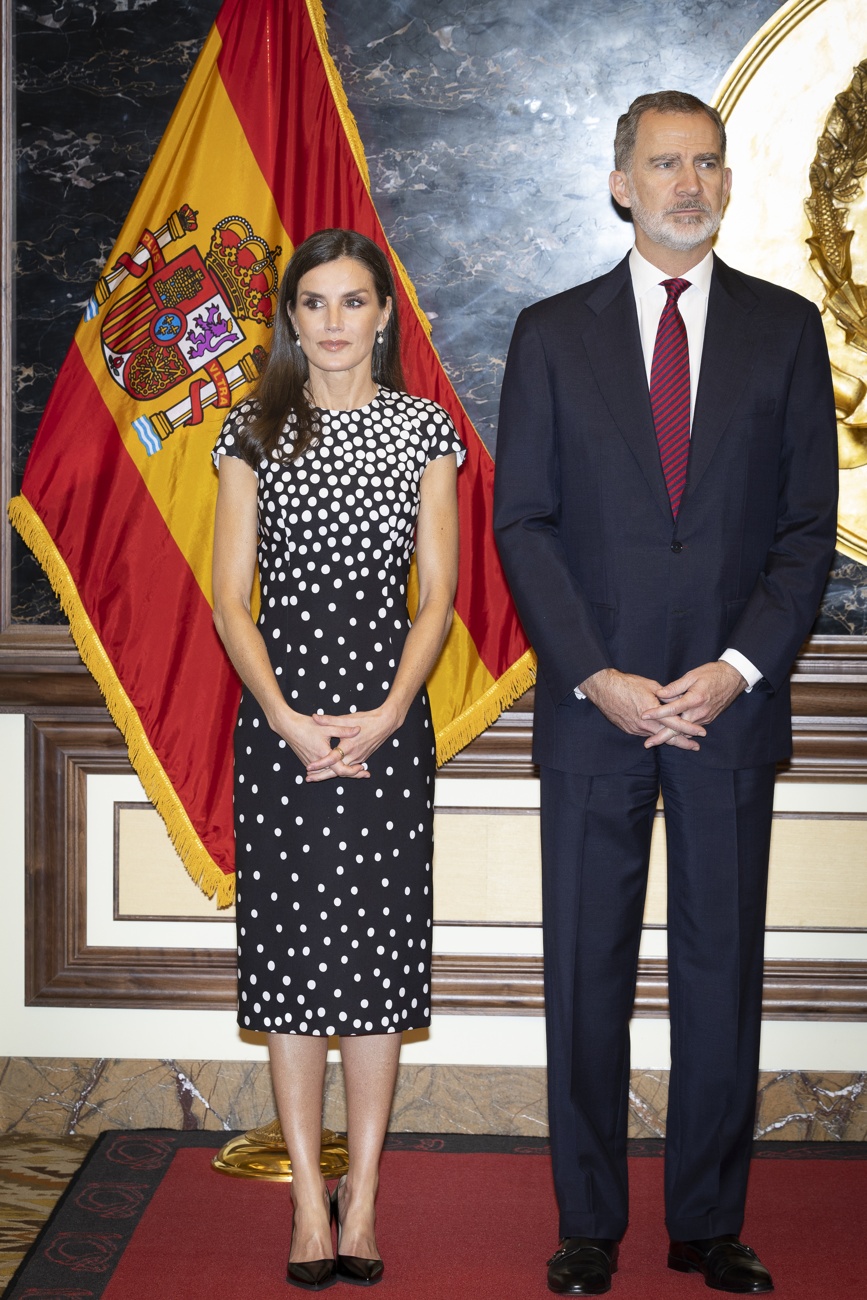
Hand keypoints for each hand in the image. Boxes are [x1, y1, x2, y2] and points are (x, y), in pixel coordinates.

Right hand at [272, 710, 362, 778]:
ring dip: (343, 772)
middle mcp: (317, 762)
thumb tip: (358, 729)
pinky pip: (322, 769)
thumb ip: (343, 730)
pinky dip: (332, 769)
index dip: (353, 770)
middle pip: (337, 774)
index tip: (362, 768)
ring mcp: (311, 764)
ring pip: (329, 772)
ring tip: (357, 771)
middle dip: (352, 774)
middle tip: (365, 774)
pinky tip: (341, 766)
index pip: (340, 769)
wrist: (288, 727)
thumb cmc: (306, 725)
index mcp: (324, 754)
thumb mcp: (327, 727)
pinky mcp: (307, 762)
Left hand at [305, 703, 401, 780]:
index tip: (308, 767)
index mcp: (348, 745)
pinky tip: (330, 771)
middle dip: (321, 776)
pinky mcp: (362, 758)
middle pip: (336, 771)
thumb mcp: (347, 718)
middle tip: (308, 779)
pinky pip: (349, 768)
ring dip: (329, 774)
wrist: (385, 723)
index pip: (331, 759)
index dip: (319, 764)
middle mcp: (354, 755)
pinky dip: (339, 771)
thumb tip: (314, 717)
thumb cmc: (367, 719)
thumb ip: (330, 719)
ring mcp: (359, 758)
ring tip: (315, 777)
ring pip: (343, 771)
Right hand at [580, 668, 704, 749]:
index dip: (690, 728)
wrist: (604, 689)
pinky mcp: (629, 729)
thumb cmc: (627, 684)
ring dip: (669, 739)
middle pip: (668, 736)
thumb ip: (665, 695)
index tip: (702, 732)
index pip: (676, 723)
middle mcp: (645, 724)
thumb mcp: (650, 686)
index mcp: (653, 711)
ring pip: (657, 736)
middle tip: (695, 746)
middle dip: (683, 742)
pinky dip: (656, 734)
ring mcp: (636, 729)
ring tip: (683, 741)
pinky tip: (662, 734)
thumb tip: (676, 700)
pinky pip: (646, 734)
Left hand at [640, 660, 745, 748]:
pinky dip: (681, 731)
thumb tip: (659, 694)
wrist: (734, 678)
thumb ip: (675, 686)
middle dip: (662, 737)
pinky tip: (670, 731)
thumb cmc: (712, 674)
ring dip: (671, 735)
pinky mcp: (707, 719)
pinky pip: (691, 727)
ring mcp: (705, 718)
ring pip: (685, 730)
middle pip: (678, 729)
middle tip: (647, 744)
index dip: (657, 713)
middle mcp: (700, 712)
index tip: (644, 716)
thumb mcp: (692, 675)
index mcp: (695, 699)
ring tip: (655, 739)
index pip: (672, 709)